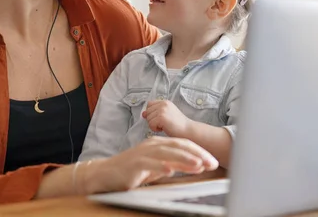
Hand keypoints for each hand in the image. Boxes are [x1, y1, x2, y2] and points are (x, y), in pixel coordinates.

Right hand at [83, 137, 218, 193]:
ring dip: (184, 159)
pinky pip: (149, 164)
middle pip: (178, 146)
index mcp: (158, 144)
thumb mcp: (155, 167)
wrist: (105, 174)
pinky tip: (171, 170)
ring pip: (167, 153)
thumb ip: (173, 164)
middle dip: (197, 154)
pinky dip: (161, 166)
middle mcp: (152, 145)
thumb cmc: (131, 171)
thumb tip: (194, 166)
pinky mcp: (134, 164)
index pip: (182, 144)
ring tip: (198, 164)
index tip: (212, 161)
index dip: (199, 151)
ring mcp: (143, 153)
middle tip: (212, 163)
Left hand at [142, 100, 192, 137]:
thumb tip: (143, 114)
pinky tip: (164, 129)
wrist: (187, 130)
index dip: (151, 113)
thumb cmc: (177, 125)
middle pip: (147, 112)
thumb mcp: (166, 115)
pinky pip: (151, 124)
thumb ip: (155, 113)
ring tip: (164, 126)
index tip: (159, 119)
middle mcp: (163, 104)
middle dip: (152, 120)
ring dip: (154, 125)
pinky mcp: (161, 117)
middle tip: (163, 123)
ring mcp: (162, 110)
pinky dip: (155, 129)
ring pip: (148, 119)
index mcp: (164, 102)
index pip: (149, 104)